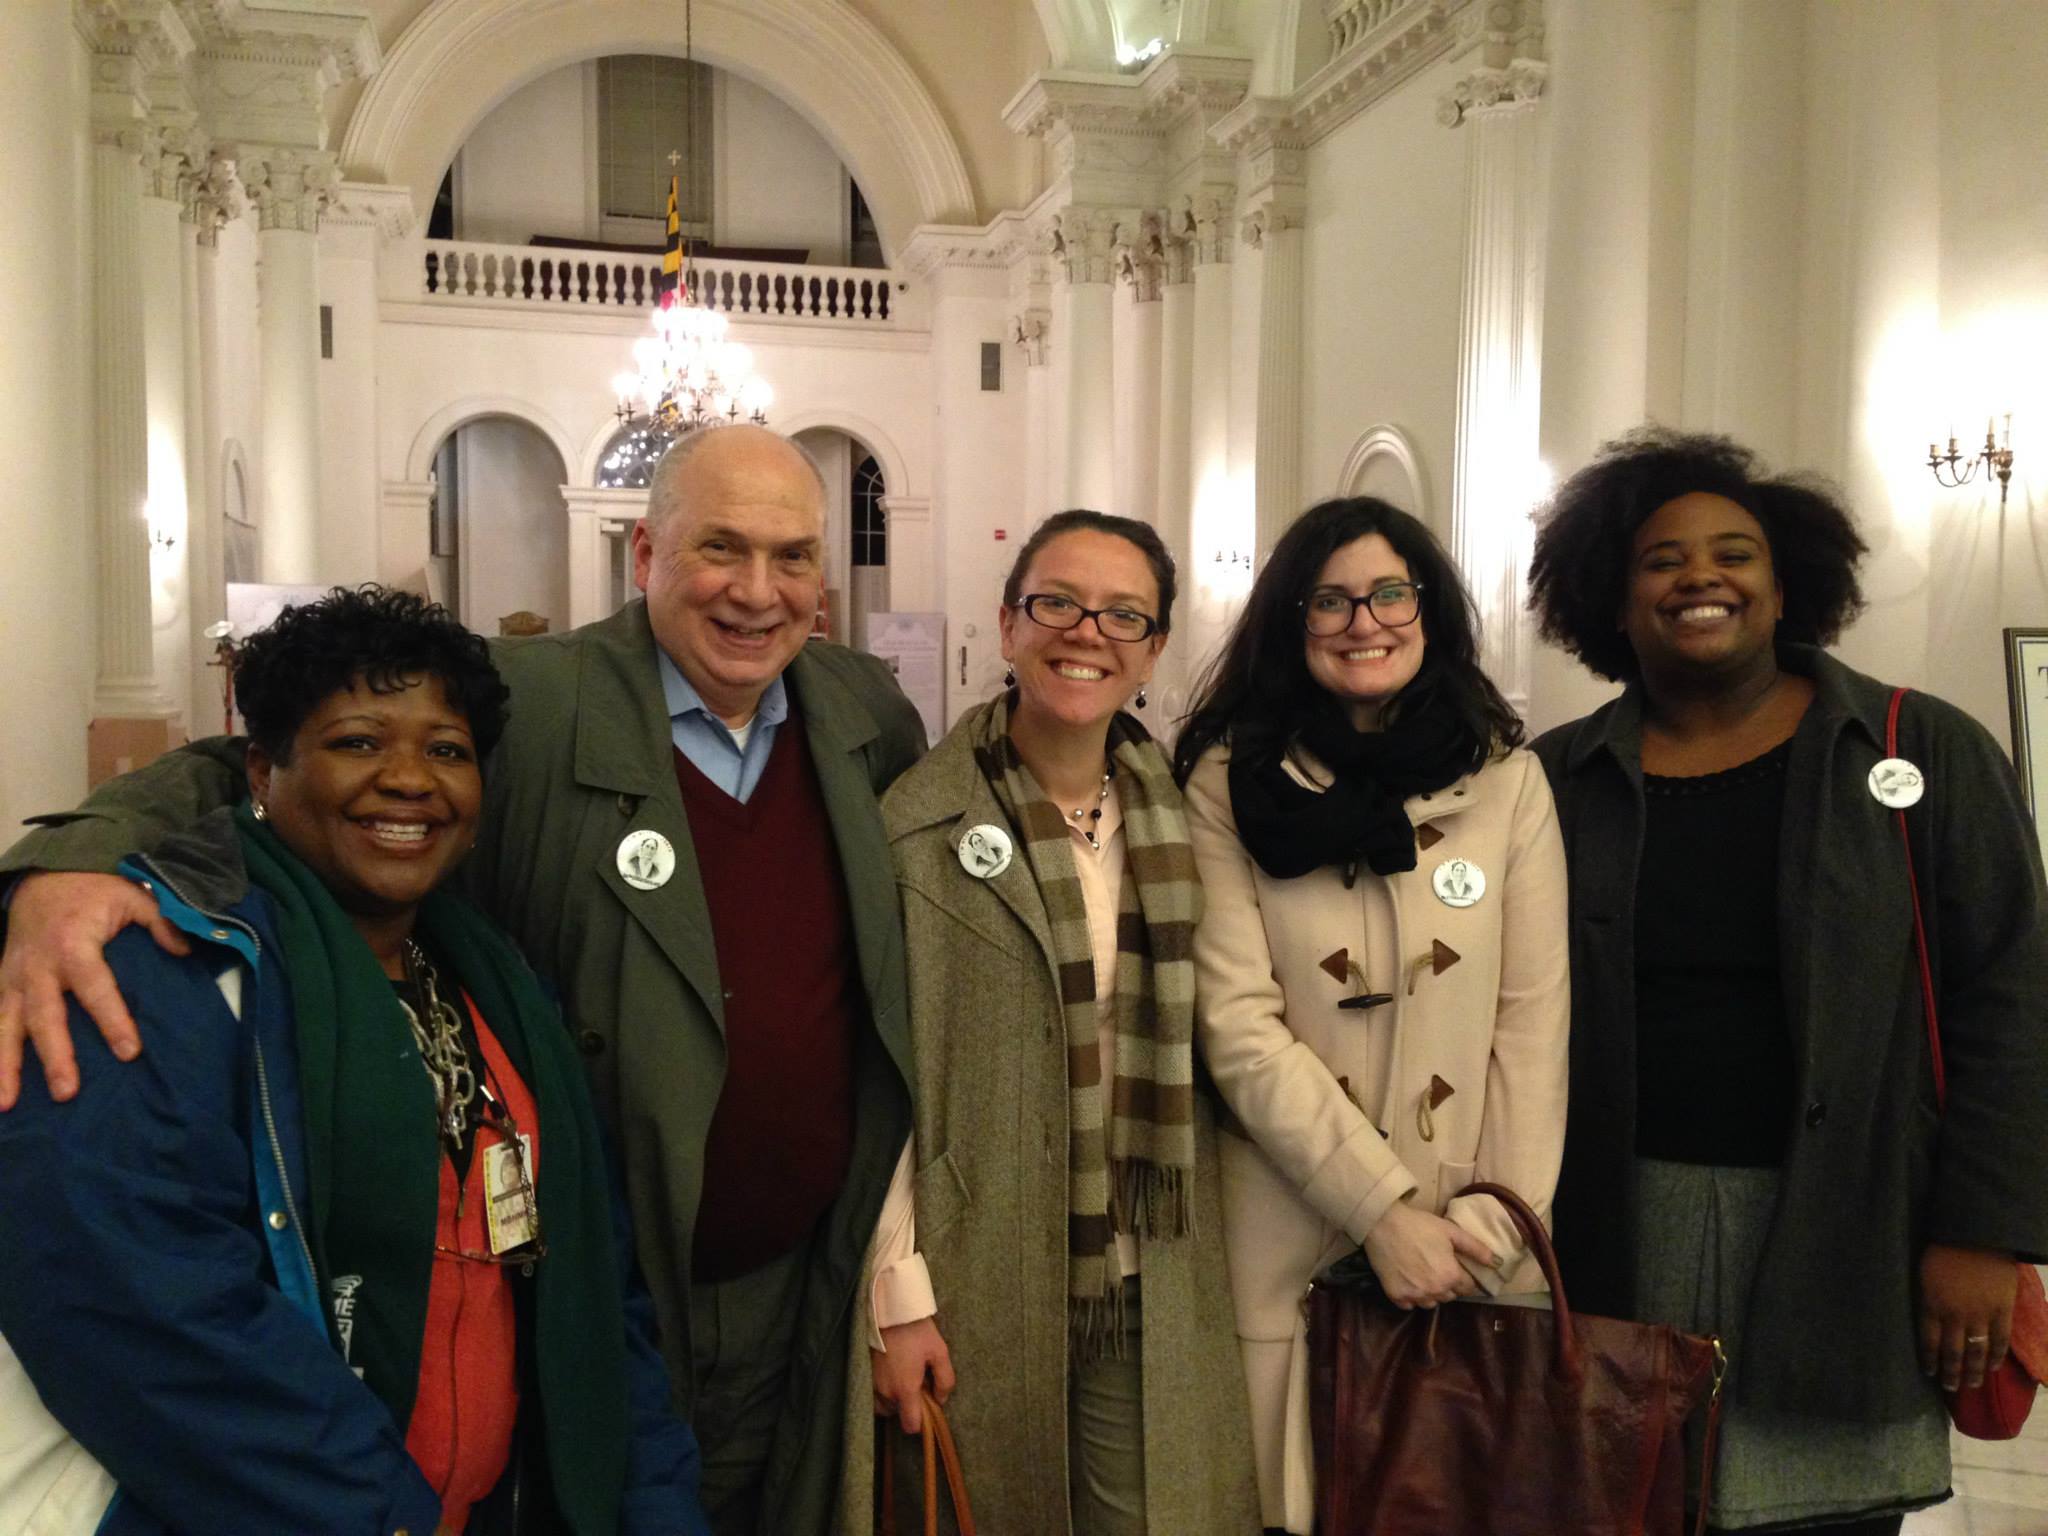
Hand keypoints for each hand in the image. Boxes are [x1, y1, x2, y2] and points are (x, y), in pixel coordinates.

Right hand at [0, 872, 185, 1108]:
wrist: (41, 879)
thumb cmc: (93, 891)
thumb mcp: (132, 894)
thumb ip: (160, 920)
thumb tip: (184, 951)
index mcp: (72, 944)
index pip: (95, 987)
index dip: (111, 1019)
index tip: (129, 1051)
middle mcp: (38, 966)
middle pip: (45, 1016)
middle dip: (55, 1055)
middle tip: (67, 1092)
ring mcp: (13, 978)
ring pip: (6, 1026)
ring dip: (5, 1066)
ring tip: (8, 1104)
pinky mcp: (1, 986)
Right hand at [871, 1316, 954, 1432]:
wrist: (889, 1309)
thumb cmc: (916, 1331)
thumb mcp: (940, 1352)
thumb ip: (945, 1380)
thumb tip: (940, 1399)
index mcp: (905, 1389)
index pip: (910, 1425)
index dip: (921, 1422)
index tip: (927, 1406)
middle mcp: (885, 1391)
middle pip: (897, 1414)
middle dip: (908, 1405)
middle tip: (917, 1382)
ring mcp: (871, 1383)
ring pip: (883, 1406)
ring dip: (894, 1399)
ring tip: (903, 1376)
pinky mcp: (864, 1373)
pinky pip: (873, 1394)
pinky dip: (882, 1390)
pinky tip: (891, 1372)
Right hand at [1360, 1200, 1496, 1308]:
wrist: (1382, 1223)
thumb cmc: (1420, 1225)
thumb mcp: (1451, 1231)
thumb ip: (1476, 1249)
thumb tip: (1498, 1263)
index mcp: (1451, 1276)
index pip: (1467, 1288)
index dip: (1463, 1277)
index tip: (1455, 1267)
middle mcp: (1435, 1291)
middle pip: (1449, 1296)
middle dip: (1447, 1285)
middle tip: (1437, 1266)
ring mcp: (1414, 1295)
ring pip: (1430, 1303)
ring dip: (1430, 1292)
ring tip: (1423, 1274)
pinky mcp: (1396, 1296)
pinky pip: (1410, 1305)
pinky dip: (1411, 1296)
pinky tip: (1408, 1279)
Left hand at [1919, 1243, 2018, 1391]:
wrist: (1976, 1234)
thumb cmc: (1943, 1250)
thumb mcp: (1923, 1275)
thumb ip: (1926, 1300)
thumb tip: (1927, 1321)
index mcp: (1931, 1304)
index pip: (1928, 1342)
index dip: (1930, 1360)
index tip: (1931, 1373)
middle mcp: (1954, 1315)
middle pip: (1952, 1353)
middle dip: (1951, 1374)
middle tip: (1951, 1389)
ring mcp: (1980, 1314)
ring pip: (1976, 1352)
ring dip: (1973, 1372)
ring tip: (1971, 1385)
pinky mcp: (2002, 1310)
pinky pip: (1999, 1340)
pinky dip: (1995, 1356)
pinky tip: (1991, 1367)